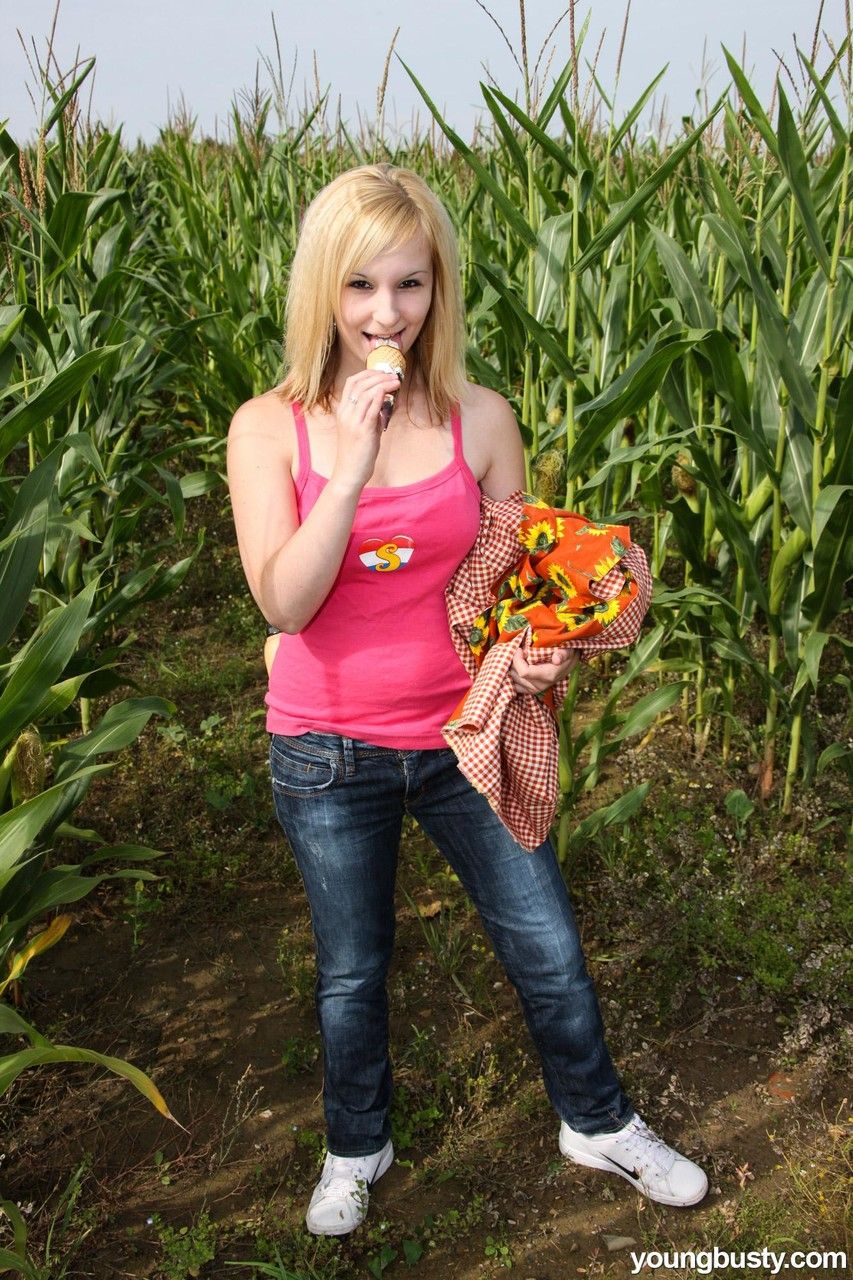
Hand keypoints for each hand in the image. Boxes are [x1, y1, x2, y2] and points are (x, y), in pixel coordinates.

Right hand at [330, 369, 403, 489]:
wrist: (349, 474)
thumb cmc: (356, 454)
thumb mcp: (363, 430)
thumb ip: (371, 416)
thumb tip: (384, 404)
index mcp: (343, 411)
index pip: (351, 382)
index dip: (367, 373)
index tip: (382, 372)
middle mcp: (345, 413)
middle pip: (360, 383)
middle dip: (379, 375)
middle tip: (394, 375)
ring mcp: (353, 422)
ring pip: (366, 393)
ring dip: (383, 384)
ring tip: (397, 382)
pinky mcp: (362, 431)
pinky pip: (371, 409)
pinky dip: (380, 397)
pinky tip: (390, 392)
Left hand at [509, 648, 578, 695]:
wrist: (568, 663)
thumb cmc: (565, 654)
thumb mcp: (567, 650)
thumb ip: (562, 654)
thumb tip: (556, 659)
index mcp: (547, 675)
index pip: (524, 672)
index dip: (518, 660)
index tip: (520, 649)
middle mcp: (540, 685)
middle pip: (516, 675)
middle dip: (514, 661)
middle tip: (520, 652)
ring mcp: (534, 689)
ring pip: (513, 680)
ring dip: (512, 667)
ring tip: (519, 658)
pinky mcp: (530, 690)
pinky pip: (514, 686)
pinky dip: (512, 676)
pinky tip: (515, 666)